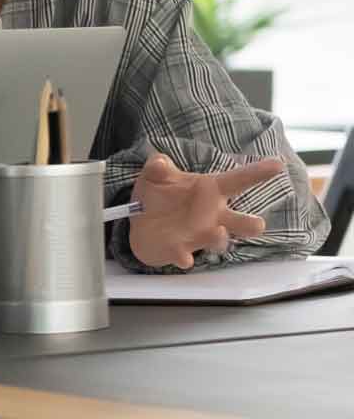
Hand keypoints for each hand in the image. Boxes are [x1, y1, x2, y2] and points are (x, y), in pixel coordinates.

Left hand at [127, 154, 283, 269]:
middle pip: (242, 222)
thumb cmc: (160, 194)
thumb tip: (160, 162)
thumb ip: (158, 166)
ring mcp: (199, 235)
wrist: (142, 222)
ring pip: (219, 241)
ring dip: (219, 238)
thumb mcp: (156, 174)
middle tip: (258, 224)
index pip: (238, 180)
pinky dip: (183, 257)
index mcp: (210, 191)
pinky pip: (185, 257)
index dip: (258, 172)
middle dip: (251, 224)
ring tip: (218, 231)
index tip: (278, 164)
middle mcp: (213, 216)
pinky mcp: (179, 250)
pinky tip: (183, 258)